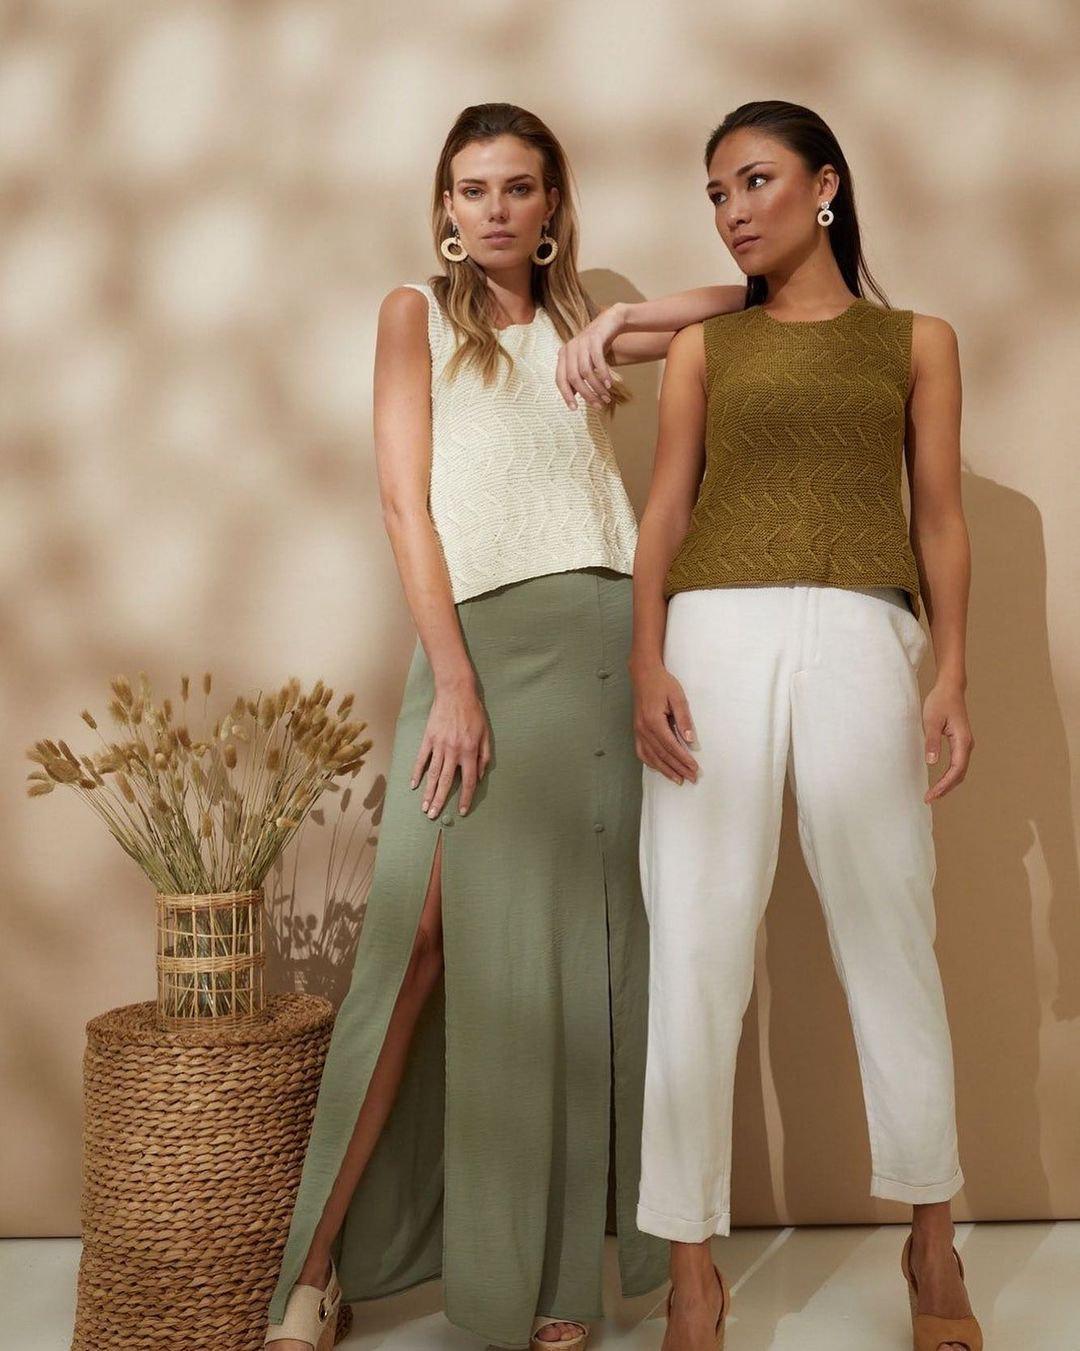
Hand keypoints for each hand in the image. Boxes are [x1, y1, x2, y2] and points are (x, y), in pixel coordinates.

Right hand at [410, 681, 491, 818]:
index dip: (465, 798)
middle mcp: (453, 751)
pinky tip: (414, 785)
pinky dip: (417, 772)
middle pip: (446, 782)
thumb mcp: (486, 734)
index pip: (468, 781)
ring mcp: (439, 745)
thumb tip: (479, 776)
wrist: (455, 692)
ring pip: (432, 774)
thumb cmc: (474, 712)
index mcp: (469, 751)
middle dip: (440, 801)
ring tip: (424, 807)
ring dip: (428, 792)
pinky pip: (421, 759)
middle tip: (433, 816)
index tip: (462, 811)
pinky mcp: (428, 738)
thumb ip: (484, 756)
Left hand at [556, 304, 625, 409]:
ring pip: (586, 372)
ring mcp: (581, 342)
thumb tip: (573, 395)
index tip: (574, 409)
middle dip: (586, 394)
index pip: (560, 379)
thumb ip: (576, 375)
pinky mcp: (594, 339)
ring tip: (606, 397)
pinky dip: (603, 374)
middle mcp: (569, 348)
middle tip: (598, 405)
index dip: (566, 395)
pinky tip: (609, 384)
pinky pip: (597, 361)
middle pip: (574, 378)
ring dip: (597, 387)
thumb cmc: (596, 346)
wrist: (610, 322)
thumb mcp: (584, 361)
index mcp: (563, 355)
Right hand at [632, 663, 698, 783]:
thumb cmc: (662, 684)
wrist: (644, 675)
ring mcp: (638, 731)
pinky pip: (642, 752)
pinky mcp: (637, 730)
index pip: (671, 746)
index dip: (684, 759)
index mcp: (654, 721)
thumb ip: (684, 719)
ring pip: (651, 757)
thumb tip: (690, 740)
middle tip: (691, 778)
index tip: (695, 768)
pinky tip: (660, 768)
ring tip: (678, 779)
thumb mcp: (678, 697)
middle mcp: (643, 729)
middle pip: (662, 755)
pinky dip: (651, 763)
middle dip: (678, 768)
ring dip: (665, 770)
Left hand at [922, 679, 973, 801]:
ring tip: (933, 794)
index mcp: (962, 741)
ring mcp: (965, 744)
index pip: (955, 770)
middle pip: (960, 774)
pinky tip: (940, 781)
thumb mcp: (931, 721)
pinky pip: (957, 764)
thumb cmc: (940, 702)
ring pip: (960, 770)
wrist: (950, 688)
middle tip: (929, 799)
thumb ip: (932, 741)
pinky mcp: (960, 742)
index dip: (944, 785)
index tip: (931, 795)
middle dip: (946, 788)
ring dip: (948, 783)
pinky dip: (949, 775)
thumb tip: (932, 763)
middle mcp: (967, 745)